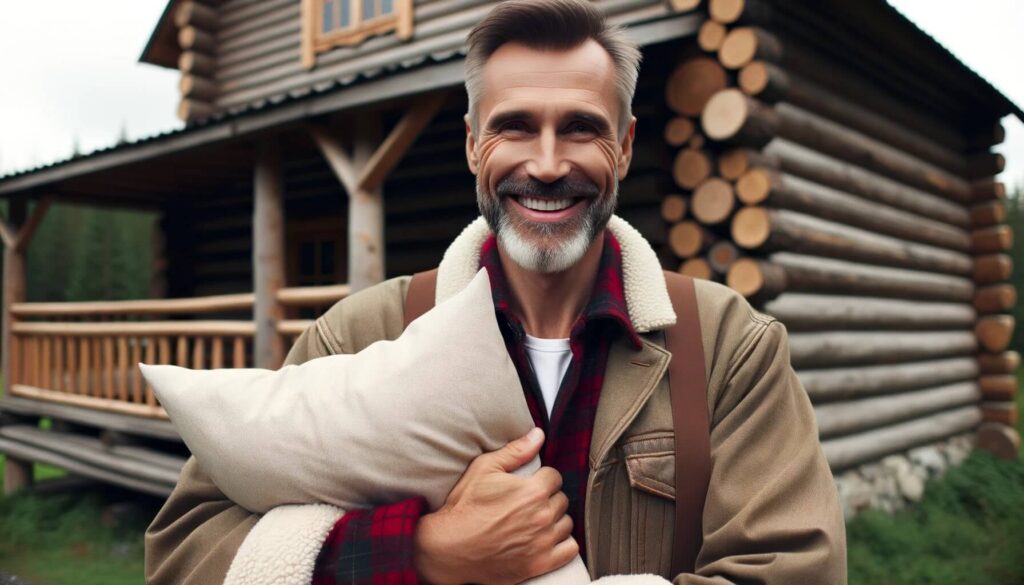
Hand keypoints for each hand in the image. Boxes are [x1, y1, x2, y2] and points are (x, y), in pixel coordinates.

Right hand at [413, 428, 577, 584]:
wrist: (449, 548)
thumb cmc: (464, 508)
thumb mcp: (484, 469)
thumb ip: (515, 451)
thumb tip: (538, 435)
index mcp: (532, 491)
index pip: (555, 477)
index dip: (542, 478)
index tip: (531, 484)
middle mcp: (542, 517)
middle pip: (562, 500)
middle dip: (548, 498)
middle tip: (529, 503)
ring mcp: (542, 542)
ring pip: (566, 524)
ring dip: (555, 520)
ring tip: (536, 520)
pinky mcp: (540, 563)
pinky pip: (569, 550)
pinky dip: (563, 544)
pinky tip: (548, 539)